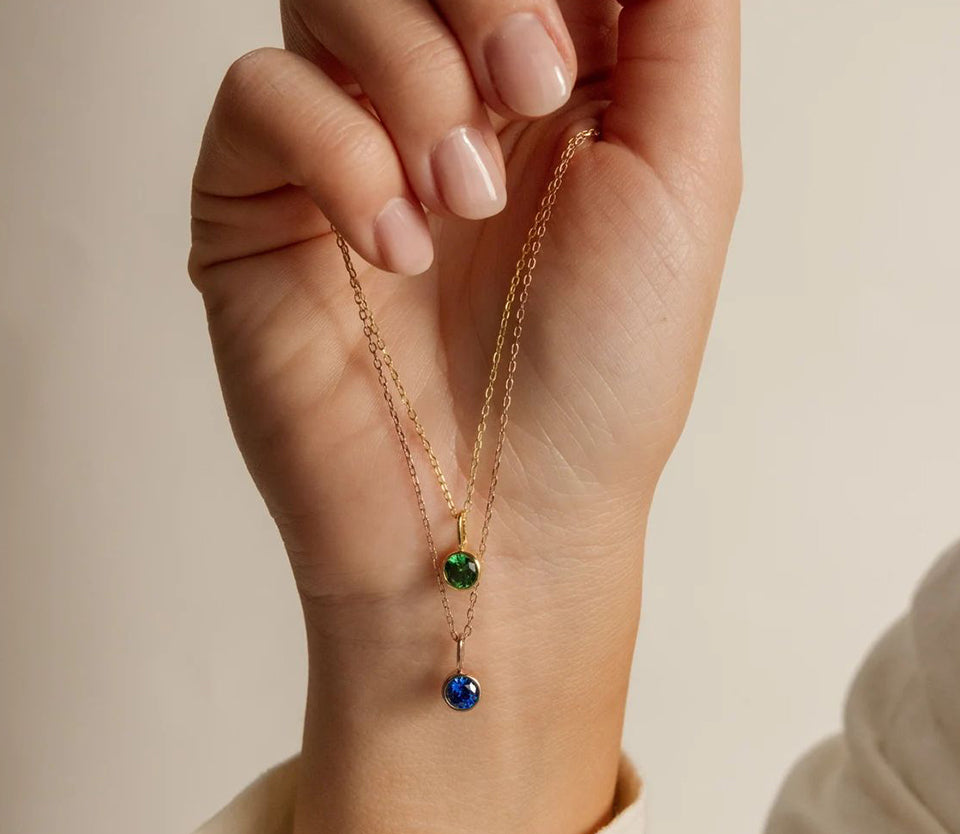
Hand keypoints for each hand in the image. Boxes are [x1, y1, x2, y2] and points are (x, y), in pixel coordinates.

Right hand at [189, 2, 739, 833]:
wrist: (504, 518)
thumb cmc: (601, 377)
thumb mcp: (685, 177)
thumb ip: (670, 19)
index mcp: (542, 84)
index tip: (565, 59)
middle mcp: (438, 102)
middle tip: (528, 94)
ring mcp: (343, 150)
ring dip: (413, 77)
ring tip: (465, 200)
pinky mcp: (260, 206)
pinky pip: (261, 96)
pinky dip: (340, 157)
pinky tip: (394, 252)